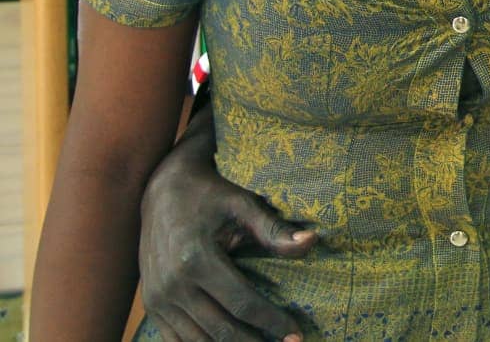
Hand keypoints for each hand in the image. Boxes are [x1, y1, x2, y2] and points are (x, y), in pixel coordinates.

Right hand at [140, 107, 315, 340]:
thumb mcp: (243, 205)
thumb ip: (273, 229)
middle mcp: (172, 284)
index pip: (242, 303)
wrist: (162, 189)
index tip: (297, 335)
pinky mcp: (151, 304)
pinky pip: (175, 339)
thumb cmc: (209, 196)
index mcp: (196, 259)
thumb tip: (312, 242)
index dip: (272, 322)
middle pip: (220, 329)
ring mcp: (157, 298)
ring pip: (198, 340)